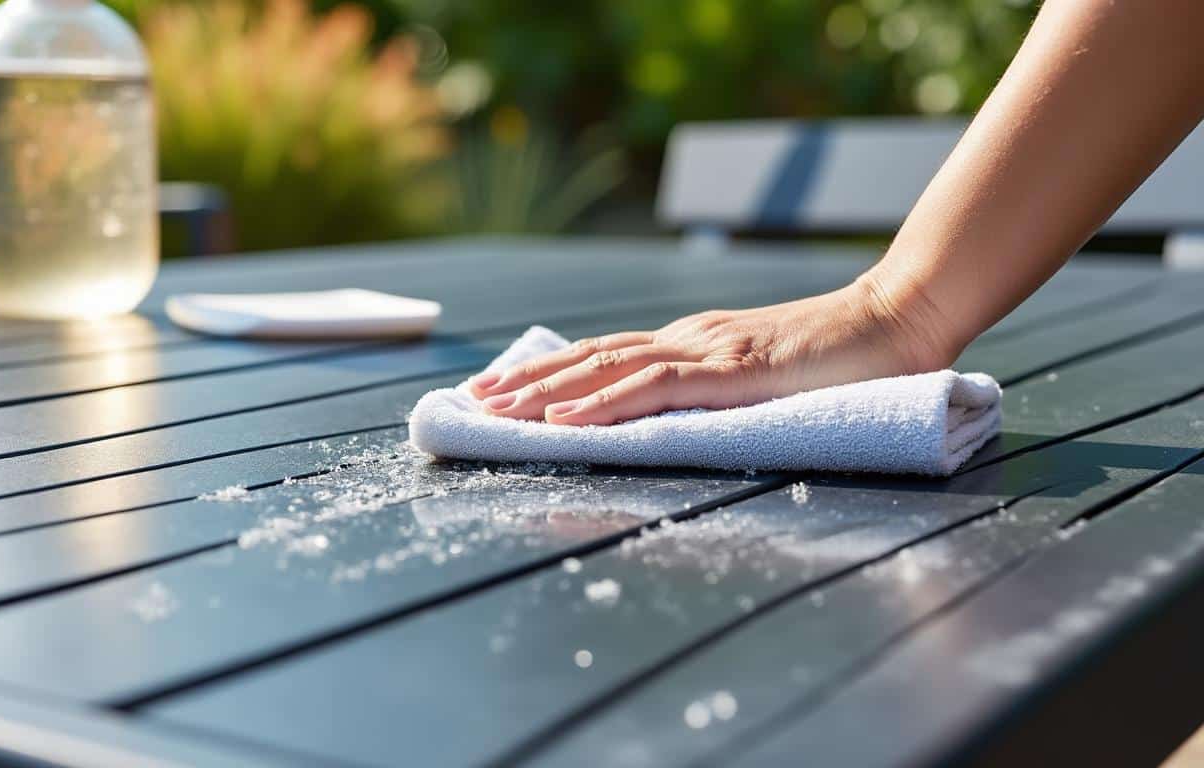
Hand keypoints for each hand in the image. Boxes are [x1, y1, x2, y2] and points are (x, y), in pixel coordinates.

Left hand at [469, 273, 954, 425]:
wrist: (899, 320)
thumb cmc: (843, 356)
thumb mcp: (766, 373)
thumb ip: (721, 385)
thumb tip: (676, 410)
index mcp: (695, 341)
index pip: (607, 356)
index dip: (551, 373)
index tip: (503, 392)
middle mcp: (690, 338)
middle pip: (590, 357)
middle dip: (526, 381)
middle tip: (473, 399)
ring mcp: (708, 350)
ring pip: (607, 369)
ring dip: (545, 392)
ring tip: (495, 409)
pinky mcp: (731, 370)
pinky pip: (652, 388)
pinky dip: (601, 404)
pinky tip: (563, 420)